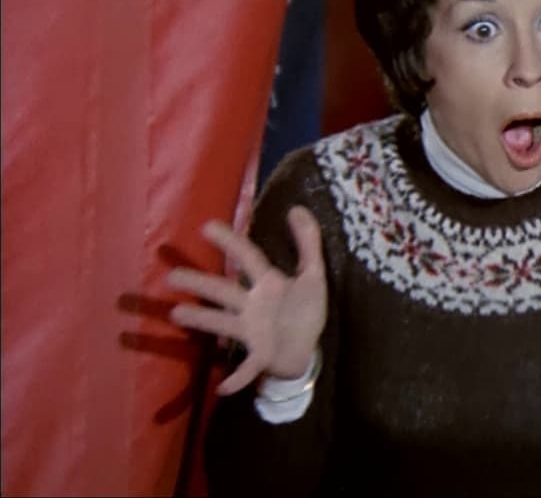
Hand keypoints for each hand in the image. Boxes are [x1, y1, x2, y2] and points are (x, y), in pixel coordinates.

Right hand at [166, 206, 326, 394]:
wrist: (306, 349)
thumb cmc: (304, 309)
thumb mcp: (313, 276)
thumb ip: (309, 243)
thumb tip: (298, 207)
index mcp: (267, 284)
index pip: (248, 258)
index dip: (232, 242)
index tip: (207, 227)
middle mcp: (252, 305)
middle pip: (224, 290)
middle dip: (200, 283)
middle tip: (171, 276)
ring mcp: (252, 331)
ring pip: (224, 323)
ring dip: (202, 321)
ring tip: (177, 313)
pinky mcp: (260, 355)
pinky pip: (246, 366)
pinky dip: (237, 377)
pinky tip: (224, 387)